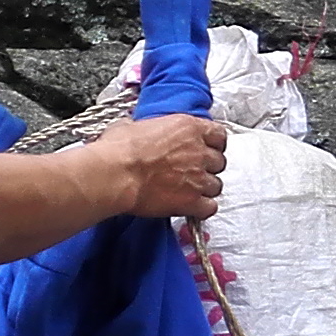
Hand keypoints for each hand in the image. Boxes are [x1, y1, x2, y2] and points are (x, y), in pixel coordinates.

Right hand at [76, 114, 229, 220]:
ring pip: (216, 186)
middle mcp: (198, 151)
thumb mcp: (132, 126)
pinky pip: (210, 207)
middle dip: (208, 168)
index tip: (206, 149)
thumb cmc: (119, 150)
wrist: (115, 174)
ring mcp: (198, 178)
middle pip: (219, 162)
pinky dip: (203, 209)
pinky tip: (192, 207)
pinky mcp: (191, 201)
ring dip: (205, 189)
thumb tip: (138, 132)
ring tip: (189, 191)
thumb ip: (147, 129)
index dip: (213, 144)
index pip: (219, 135)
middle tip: (193, 172)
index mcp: (188, 128)